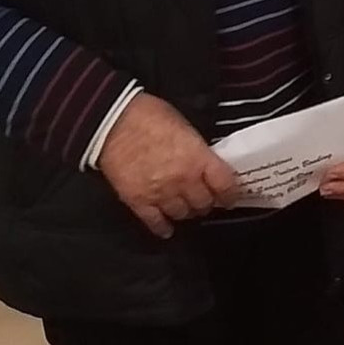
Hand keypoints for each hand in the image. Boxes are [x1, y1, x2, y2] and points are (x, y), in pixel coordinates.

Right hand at [96, 92, 237, 238]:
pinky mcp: (138, 201)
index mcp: (198, 159)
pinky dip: (162, 227)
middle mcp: (183, 181)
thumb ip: (198, 150)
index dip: (231, 194)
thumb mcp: (185, 126)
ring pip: (182, 214)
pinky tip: (167, 228)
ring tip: (186, 206)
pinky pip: (155, 222)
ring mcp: (160, 193)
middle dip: (207, 202)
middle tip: (206, 198)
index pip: (225, 186)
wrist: (112, 122)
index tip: (231, 196)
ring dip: (186, 211)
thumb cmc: (150, 116)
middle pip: (204, 203)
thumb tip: (206, 162)